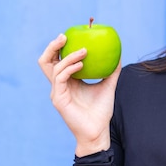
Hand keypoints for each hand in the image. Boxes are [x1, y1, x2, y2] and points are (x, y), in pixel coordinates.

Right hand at [38, 33, 120, 155]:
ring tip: (83, 51)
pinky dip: (69, 68)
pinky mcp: (58, 99)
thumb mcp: (108, 86)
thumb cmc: (101, 111)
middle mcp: (59, 85)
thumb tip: (119, 54)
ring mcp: (57, 92)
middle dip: (52, 46)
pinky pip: (60, 78)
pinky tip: (81, 64)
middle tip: (64, 36)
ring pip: (53, 67)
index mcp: (68, 81)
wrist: (98, 131)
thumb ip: (111, 71)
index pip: (58, 59)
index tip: (72, 33)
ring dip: (68, 56)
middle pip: (46, 61)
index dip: (61, 46)